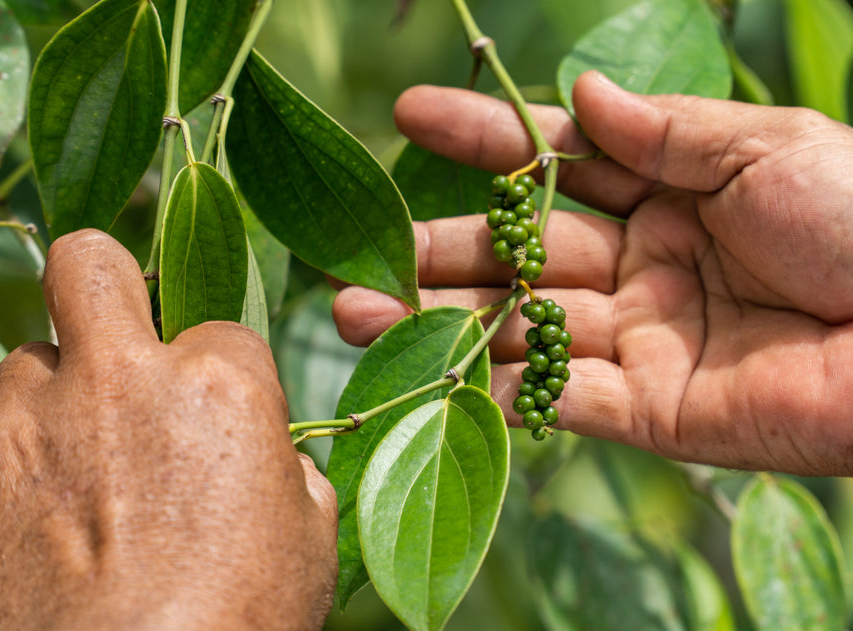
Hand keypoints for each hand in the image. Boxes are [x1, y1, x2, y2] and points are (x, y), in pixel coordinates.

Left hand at [0, 229, 337, 629]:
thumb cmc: (246, 623)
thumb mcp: (313, 536)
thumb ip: (289, 466)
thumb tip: (270, 455)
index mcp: (221, 386)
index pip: (224, 330)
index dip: (225, 376)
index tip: (221, 423)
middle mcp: (121, 381)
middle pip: (92, 263)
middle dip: (111, 287)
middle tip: (125, 344)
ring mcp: (33, 424)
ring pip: (25, 353)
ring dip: (52, 391)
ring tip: (71, 453)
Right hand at [334, 71, 852, 475]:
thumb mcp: (761, 147)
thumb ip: (663, 132)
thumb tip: (582, 93)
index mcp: (671, 192)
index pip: (555, 163)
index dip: (484, 140)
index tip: (411, 115)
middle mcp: (643, 265)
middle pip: (521, 255)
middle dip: (443, 250)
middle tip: (366, 254)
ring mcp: (641, 340)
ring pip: (523, 330)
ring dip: (445, 327)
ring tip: (359, 316)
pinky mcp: (652, 412)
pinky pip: (563, 399)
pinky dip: (501, 392)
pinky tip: (435, 379)